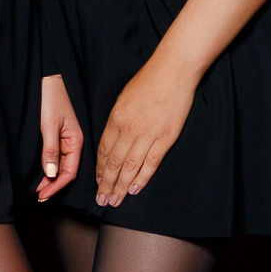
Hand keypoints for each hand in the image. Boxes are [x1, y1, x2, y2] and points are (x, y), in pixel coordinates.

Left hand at [37, 74, 82, 202]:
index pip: (69, 171)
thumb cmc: (50, 97)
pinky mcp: (54, 135)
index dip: (56, 185)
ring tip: (36, 188)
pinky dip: (46, 167)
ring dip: (48, 178)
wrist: (46, 79)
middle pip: (64, 171)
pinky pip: (53, 156)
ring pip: (58, 165)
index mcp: (75, 141)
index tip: (43, 194)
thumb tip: (51, 173)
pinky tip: (39, 173)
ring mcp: (63, 139)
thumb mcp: (49, 124)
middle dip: (52, 185)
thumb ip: (50, 149)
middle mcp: (71, 143)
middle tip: (37, 195)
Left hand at [95, 60, 195, 207]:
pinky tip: (135, 189)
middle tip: (102, 200)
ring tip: (115, 201)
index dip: (100, 169)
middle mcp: (128, 129)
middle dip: (106, 184)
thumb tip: (113, 137)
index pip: (104, 150)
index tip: (97, 182)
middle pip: (114, 163)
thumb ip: (117, 119)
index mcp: (116, 118)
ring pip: (130, 167)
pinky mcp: (165, 137)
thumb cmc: (148, 80)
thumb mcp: (124, 98)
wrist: (173, 71)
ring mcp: (148, 135)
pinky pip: (151, 163)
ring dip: (121, 186)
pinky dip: (142, 178)